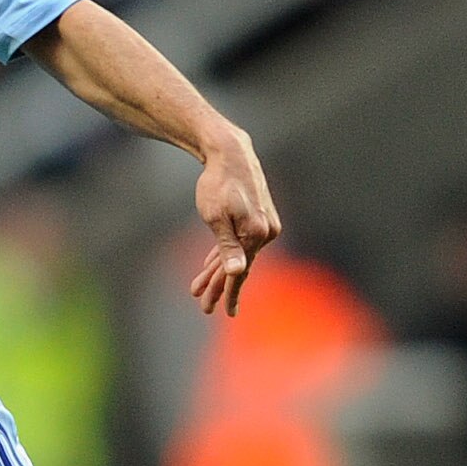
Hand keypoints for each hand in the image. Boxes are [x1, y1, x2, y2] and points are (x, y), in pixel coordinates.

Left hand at [188, 128, 280, 317]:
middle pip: (239, 266)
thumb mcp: (216, 217)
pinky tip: (212, 266)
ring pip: (238, 254)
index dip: (228, 293)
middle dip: (218, 286)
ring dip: (218, 271)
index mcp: (257, 233)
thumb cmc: (218, 184)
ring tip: (199, 288)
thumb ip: (227, 248)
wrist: (230, 153)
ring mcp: (264, 225)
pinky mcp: (258, 218)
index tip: (221, 312)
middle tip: (201, 305)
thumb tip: (238, 272)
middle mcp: (266, 232)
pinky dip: (225, 254)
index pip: (240, 271)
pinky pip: (240, 242)